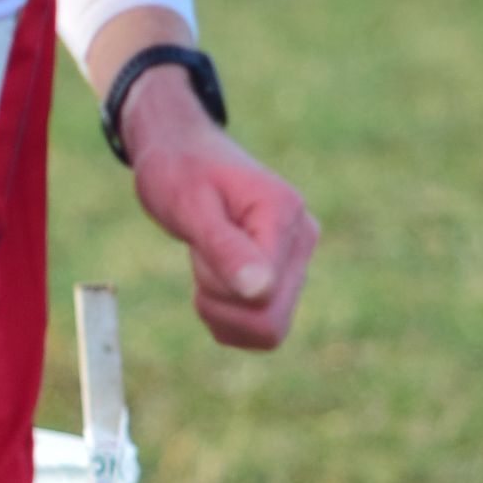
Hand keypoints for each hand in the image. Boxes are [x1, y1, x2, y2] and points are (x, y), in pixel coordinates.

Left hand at [121, 67, 318, 350]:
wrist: (182, 152)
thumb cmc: (179, 171)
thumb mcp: (190, 207)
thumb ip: (225, 249)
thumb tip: (261, 292)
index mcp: (285, 215)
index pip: (263, 296)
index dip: (218, 286)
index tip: (200, 244)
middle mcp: (303, 238)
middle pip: (270, 321)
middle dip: (220, 302)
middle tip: (200, 257)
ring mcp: (298, 259)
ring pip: (267, 330)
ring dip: (222, 309)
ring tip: (207, 261)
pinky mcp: (286, 276)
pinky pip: (261, 328)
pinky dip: (228, 315)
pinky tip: (213, 277)